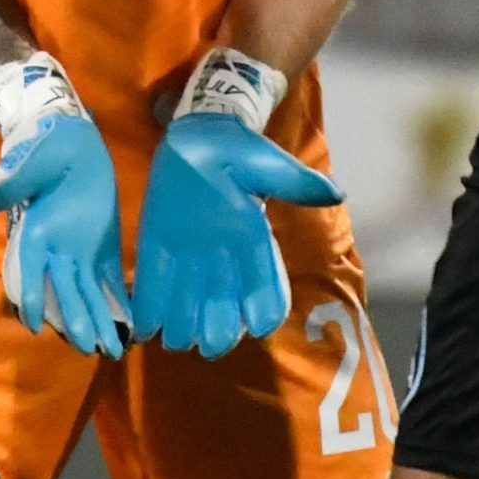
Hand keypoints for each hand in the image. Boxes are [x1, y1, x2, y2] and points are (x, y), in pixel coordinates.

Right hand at [0, 54, 128, 357]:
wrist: (73, 141)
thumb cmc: (48, 147)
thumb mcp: (30, 159)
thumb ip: (9, 181)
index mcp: (34, 230)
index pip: (28, 268)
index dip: (30, 294)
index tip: (33, 324)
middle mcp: (54, 249)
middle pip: (62, 290)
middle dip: (74, 319)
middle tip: (89, 350)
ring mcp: (79, 250)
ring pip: (85, 292)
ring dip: (96, 319)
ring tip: (112, 351)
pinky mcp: (102, 246)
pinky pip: (108, 279)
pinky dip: (116, 301)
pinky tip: (128, 324)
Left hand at [132, 50, 341, 357]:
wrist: (199, 137)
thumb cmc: (238, 150)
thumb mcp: (267, 163)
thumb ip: (295, 182)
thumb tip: (336, 192)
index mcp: (252, 245)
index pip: (267, 294)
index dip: (264, 315)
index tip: (257, 324)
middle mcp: (223, 262)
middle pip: (224, 317)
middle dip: (217, 335)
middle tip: (205, 341)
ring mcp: (188, 260)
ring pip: (186, 313)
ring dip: (180, 331)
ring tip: (170, 335)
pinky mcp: (157, 252)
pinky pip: (151, 290)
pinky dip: (147, 314)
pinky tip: (142, 325)